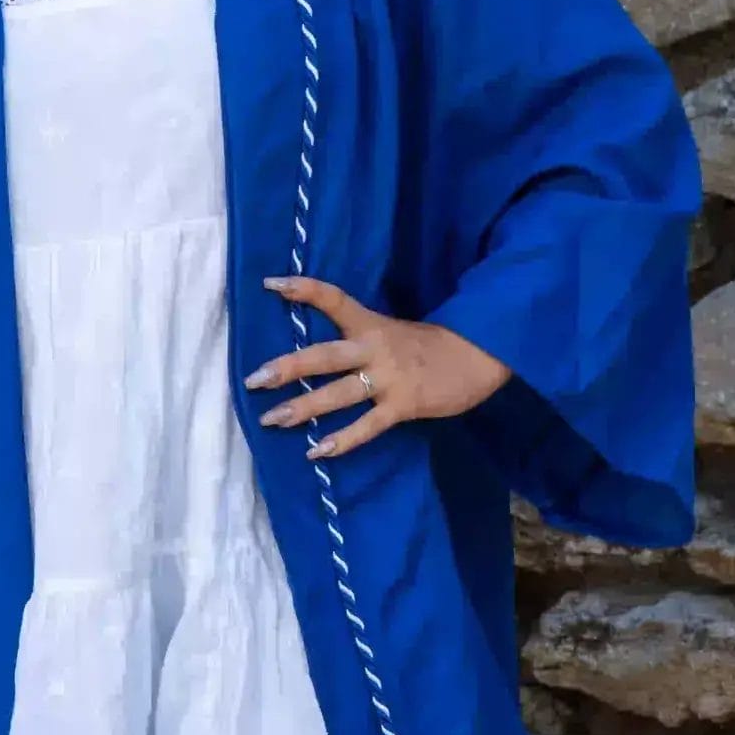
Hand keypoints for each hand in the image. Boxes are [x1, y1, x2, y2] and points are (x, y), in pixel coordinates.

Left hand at [244, 273, 512, 461]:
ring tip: (271, 419)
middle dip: (287, 367)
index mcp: (372, 324)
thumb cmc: (433, 346)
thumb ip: (362, 340)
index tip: (270, 283)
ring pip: (338, 393)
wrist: (481, 356)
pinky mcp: (403, 405)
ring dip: (303, 407)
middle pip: (324, 355)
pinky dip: (341, 440)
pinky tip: (317, 451)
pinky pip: (367, 426)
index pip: (333, 299)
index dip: (302, 289)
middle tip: (253, 379)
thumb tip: (323, 355)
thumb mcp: (395, 332)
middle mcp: (375, 347)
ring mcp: (389, 378)